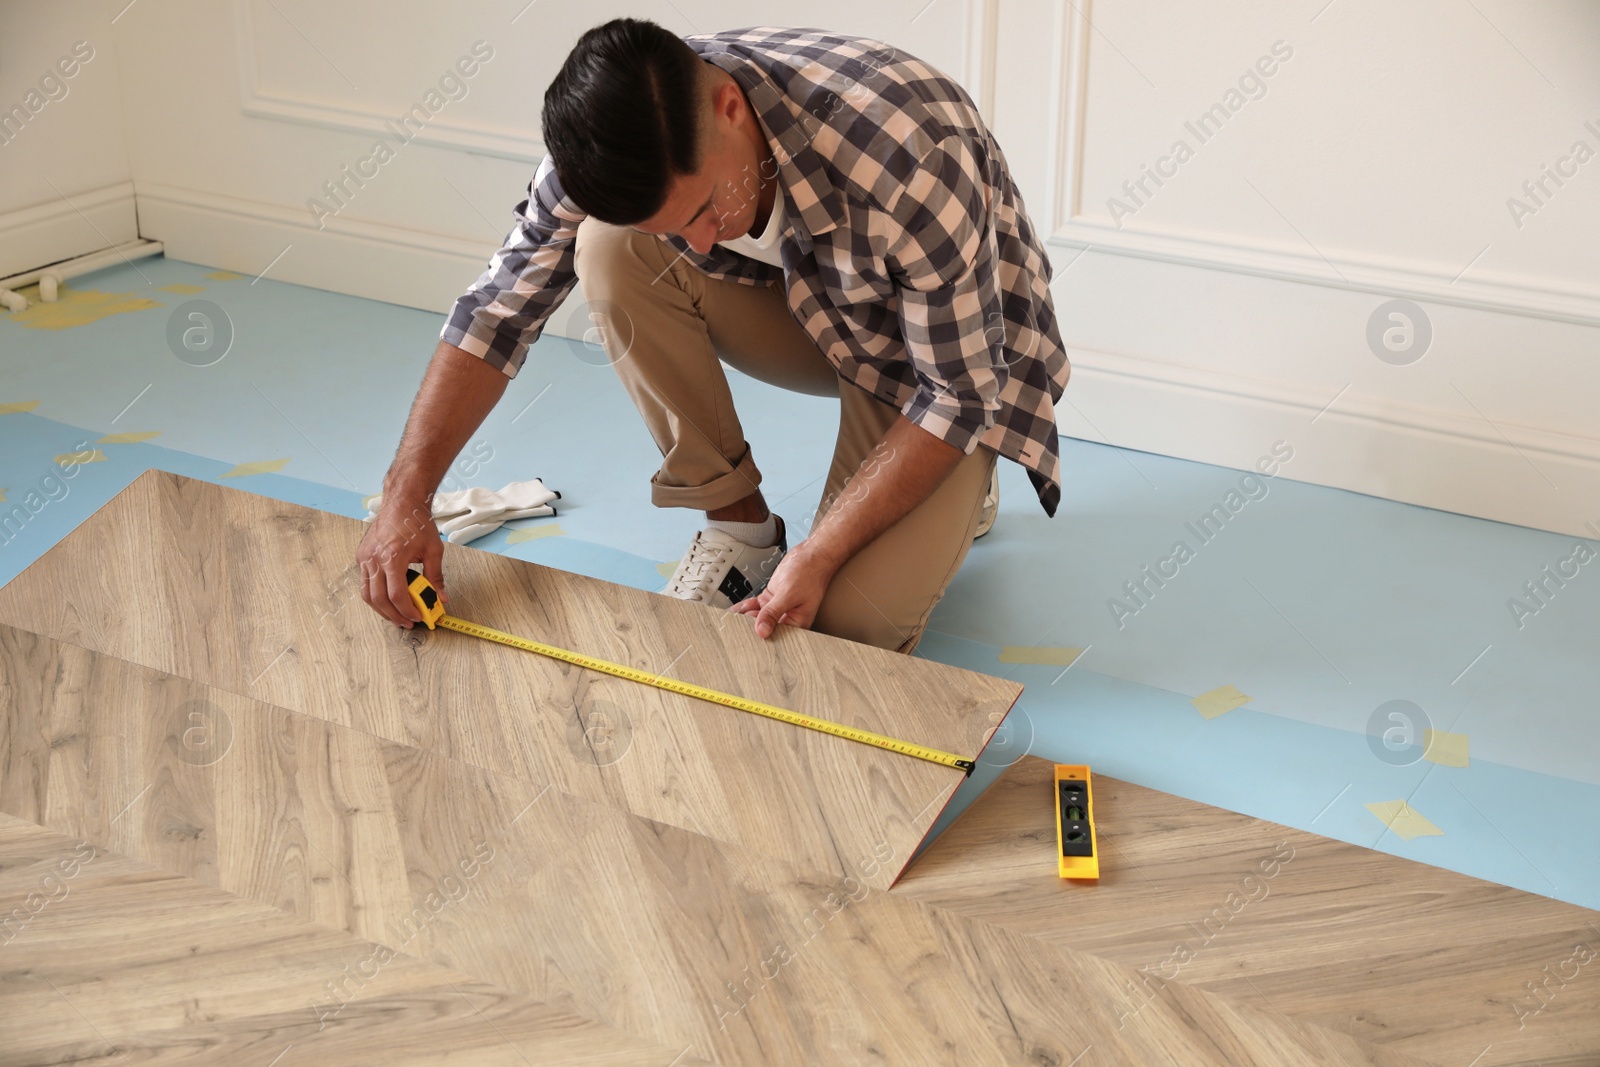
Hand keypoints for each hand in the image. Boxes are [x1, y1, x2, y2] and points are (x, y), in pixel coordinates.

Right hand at [357, 497, 444, 627]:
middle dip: (393, 615)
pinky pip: (364, 582)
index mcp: (392, 558)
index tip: (417, 617)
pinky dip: (375, 594)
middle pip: (378, 599)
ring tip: (397, 615)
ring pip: (367, 594)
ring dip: (381, 609)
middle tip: (407, 623)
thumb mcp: (433, 550)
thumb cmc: (417, 522)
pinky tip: (388, 598)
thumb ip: (436, 576)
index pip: (396, 595)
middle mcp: (374, 559)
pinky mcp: (361, 555)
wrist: (402, 501)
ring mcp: (365, 557)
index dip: (407, 610)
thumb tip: (441, 597)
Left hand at [729, 542, 840, 638]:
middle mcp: (787, 617)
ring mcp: (778, 607)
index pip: (776, 635)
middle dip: (749, 627)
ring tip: (729, 621)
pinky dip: (745, 606)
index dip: (760, 638)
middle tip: (732, 630)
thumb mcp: (789, 595)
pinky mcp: (772, 597)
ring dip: (744, 617)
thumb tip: (762, 631)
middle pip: (765, 627)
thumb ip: (773, 612)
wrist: (811, 555)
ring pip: (758, 616)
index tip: (744, 639)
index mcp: (797, 623)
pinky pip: (756, 604)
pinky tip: (734, 611)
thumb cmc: (810, 574)